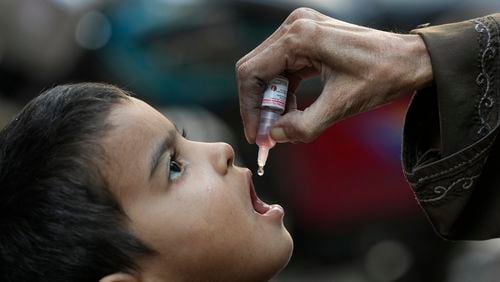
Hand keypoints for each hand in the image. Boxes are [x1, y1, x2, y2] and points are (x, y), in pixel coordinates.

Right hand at [236, 7, 432, 143]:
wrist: (409, 59)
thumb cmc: (381, 76)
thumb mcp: (341, 106)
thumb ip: (304, 126)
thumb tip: (275, 136)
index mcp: (300, 36)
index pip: (252, 73)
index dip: (249, 108)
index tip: (258, 136)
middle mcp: (295, 26)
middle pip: (256, 70)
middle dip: (260, 106)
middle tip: (269, 135)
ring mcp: (300, 28)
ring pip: (267, 70)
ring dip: (272, 100)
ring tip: (284, 125)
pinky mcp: (306, 36)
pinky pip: (282, 66)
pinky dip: (283, 90)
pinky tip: (294, 109)